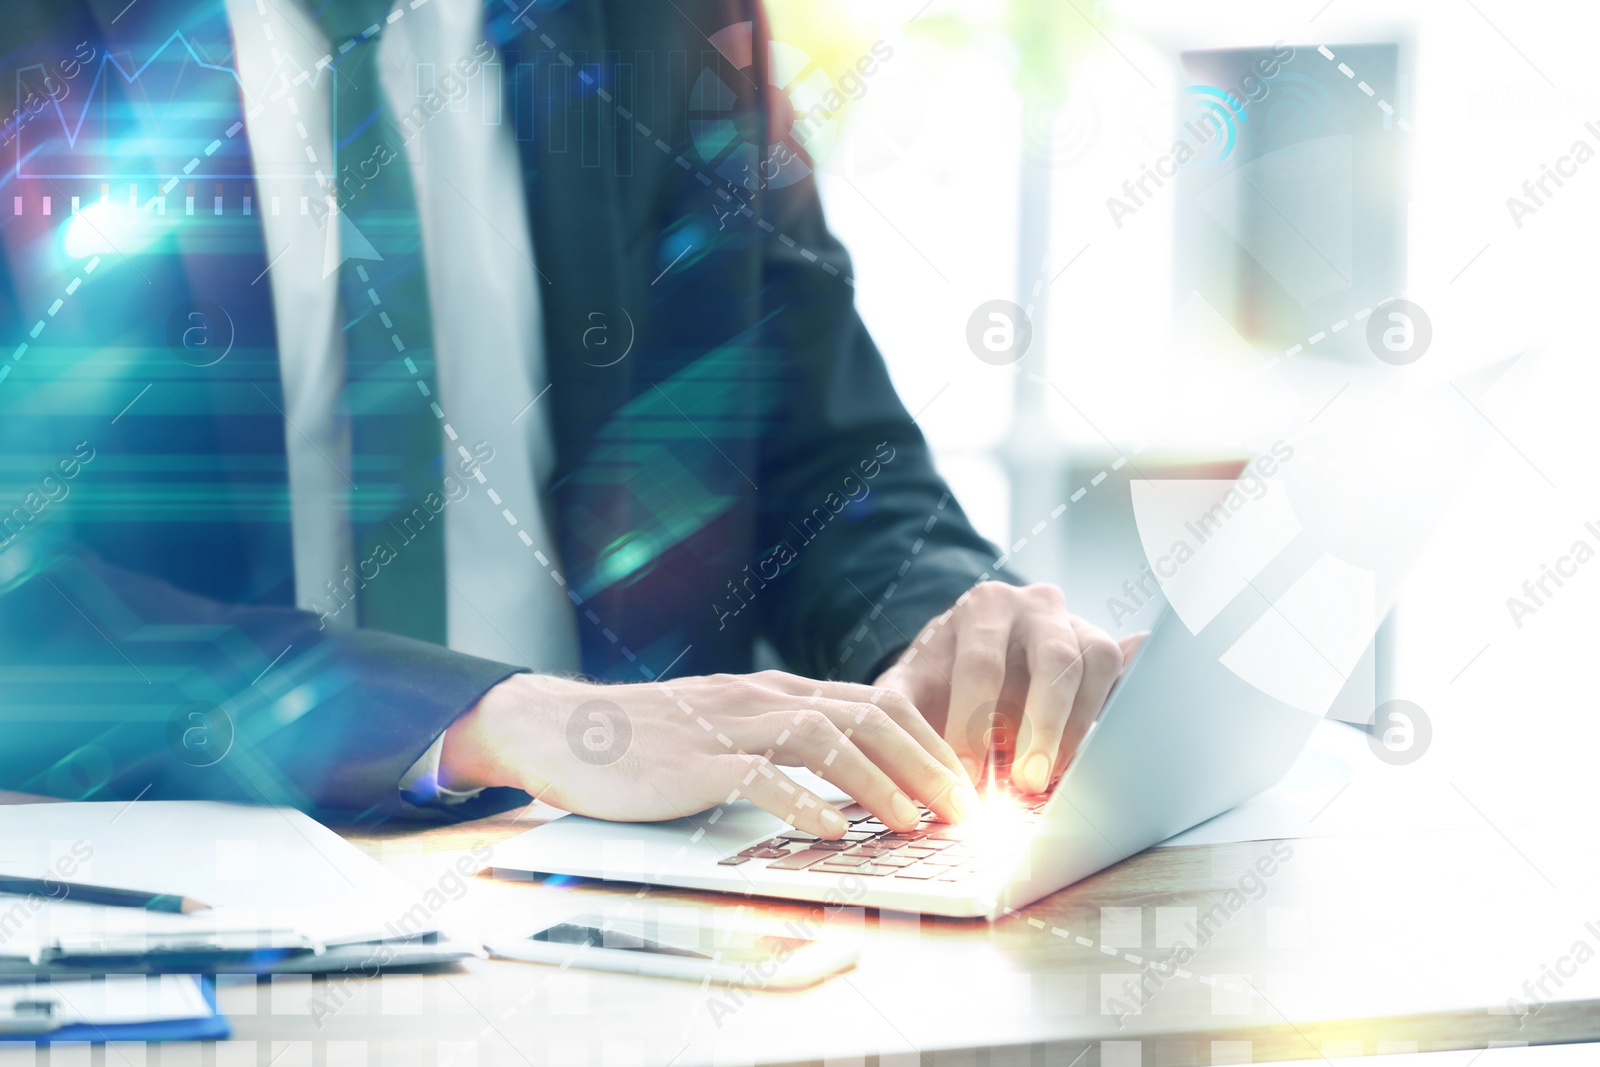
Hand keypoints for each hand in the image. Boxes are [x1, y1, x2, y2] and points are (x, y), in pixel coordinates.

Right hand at [437, 670, 977, 837]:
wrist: (563, 727)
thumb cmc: (651, 737)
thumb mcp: (731, 725)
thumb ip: (786, 738)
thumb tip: (849, 773)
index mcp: (778, 690)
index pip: (874, 702)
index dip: (926, 739)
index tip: (961, 778)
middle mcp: (763, 698)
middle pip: (865, 717)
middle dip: (923, 761)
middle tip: (961, 806)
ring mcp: (730, 725)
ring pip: (827, 739)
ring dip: (878, 782)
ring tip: (914, 821)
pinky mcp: (695, 759)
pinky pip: (760, 775)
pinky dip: (802, 802)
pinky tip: (830, 830)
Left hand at [873, 582, 1144, 794]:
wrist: (974, 652)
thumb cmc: (939, 677)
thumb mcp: (908, 686)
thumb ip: (896, 712)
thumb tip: (882, 753)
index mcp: (984, 606)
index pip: (982, 665)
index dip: (975, 724)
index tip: (966, 778)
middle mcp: (1036, 605)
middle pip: (1053, 661)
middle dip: (1042, 728)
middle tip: (1027, 784)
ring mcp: (1077, 623)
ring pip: (1095, 666)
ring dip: (1077, 728)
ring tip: (1052, 780)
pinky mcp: (1104, 649)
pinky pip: (1123, 674)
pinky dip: (1116, 707)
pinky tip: (1101, 746)